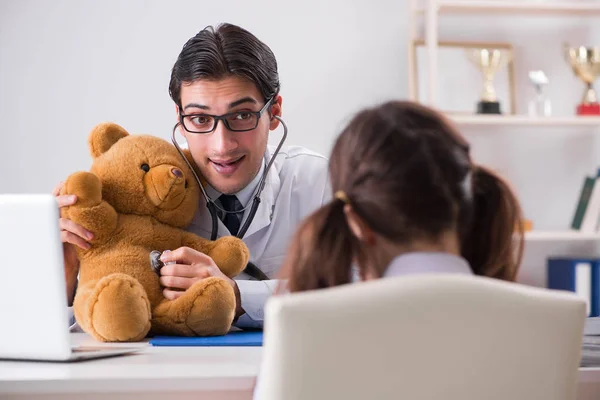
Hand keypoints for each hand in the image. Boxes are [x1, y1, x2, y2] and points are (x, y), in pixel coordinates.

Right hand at [53, 181, 93, 303]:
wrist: (70, 264)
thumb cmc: (79, 242)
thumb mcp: (84, 226)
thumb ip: (88, 214)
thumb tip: (105, 200)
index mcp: (61, 212)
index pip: (56, 196)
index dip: (60, 188)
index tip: (68, 181)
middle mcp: (54, 218)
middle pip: (54, 205)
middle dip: (64, 199)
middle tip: (76, 198)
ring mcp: (53, 229)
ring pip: (64, 223)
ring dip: (79, 228)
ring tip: (92, 236)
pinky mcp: (54, 241)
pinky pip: (66, 237)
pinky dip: (78, 240)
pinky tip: (88, 245)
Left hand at [159, 247, 243, 316]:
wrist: (227, 291)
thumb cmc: (210, 275)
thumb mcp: (204, 262)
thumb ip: (188, 257)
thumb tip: (164, 257)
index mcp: (204, 260)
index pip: (184, 252)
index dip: (170, 255)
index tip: (163, 259)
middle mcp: (203, 272)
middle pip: (174, 268)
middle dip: (163, 271)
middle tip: (162, 273)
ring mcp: (199, 285)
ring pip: (172, 281)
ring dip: (164, 281)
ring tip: (164, 281)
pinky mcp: (194, 297)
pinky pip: (174, 295)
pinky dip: (167, 293)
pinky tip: (168, 291)